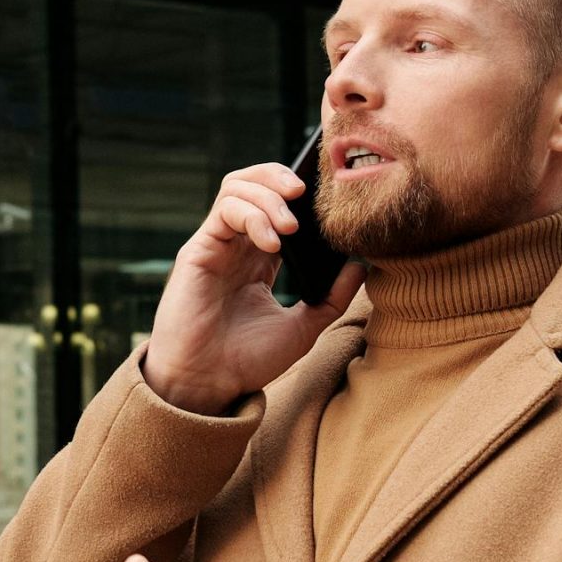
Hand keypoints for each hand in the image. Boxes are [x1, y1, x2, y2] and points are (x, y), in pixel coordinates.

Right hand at [142, 158, 365, 413]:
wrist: (206, 384)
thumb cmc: (246, 361)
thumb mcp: (303, 329)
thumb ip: (332, 297)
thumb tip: (362, 264)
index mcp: (259, 258)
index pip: (278, 204)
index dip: (301, 195)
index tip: (328, 200)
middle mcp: (237, 244)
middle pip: (256, 182)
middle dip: (282, 177)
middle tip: (307, 194)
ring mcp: (217, 243)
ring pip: (238, 186)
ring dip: (269, 195)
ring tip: (291, 226)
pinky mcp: (199, 249)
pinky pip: (225, 209)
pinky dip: (253, 215)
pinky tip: (271, 243)